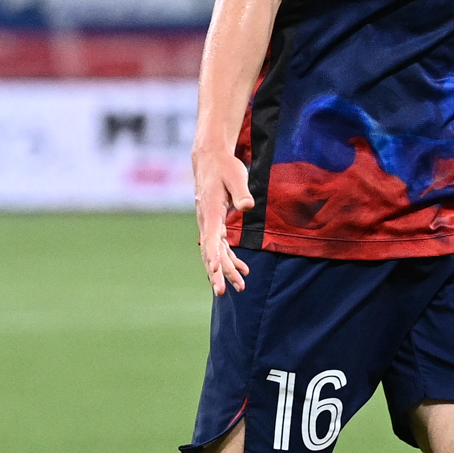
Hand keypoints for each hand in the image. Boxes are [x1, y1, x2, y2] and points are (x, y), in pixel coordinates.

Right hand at [192, 147, 252, 295]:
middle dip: (217, 273)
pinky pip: (220, 247)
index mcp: (210, 212)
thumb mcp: (236, 176)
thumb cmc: (225, 167)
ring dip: (226, 270)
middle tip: (222, 292)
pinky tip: (243, 270)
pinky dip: (230, 260)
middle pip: (211, 252)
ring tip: (241, 287)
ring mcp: (209, 225)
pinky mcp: (215, 224)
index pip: (210, 240)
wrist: (211, 159)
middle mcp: (206, 222)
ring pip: (216, 253)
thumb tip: (247, 206)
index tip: (214, 272)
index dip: (212, 257)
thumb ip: (241, 192)